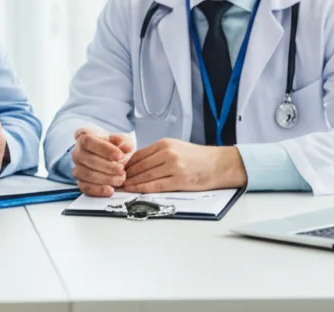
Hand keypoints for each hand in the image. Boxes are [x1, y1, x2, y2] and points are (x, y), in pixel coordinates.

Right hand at [70, 127, 134, 196]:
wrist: (110, 157)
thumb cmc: (113, 146)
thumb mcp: (121, 140)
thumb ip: (124, 142)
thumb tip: (127, 147)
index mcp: (84, 137)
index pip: (88, 141)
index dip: (104, 149)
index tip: (120, 156)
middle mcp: (77, 152)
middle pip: (88, 159)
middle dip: (107, 167)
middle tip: (122, 170)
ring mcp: (77, 167)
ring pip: (86, 174)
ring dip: (105, 179)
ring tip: (120, 179)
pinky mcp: (80, 181)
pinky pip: (84, 187)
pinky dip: (98, 190)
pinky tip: (110, 190)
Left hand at [122, 139, 247, 192]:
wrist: (220, 164)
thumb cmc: (198, 158)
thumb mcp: (176, 148)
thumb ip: (157, 154)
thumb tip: (137, 163)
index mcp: (164, 144)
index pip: (138, 154)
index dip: (125, 163)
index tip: (116, 170)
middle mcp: (167, 153)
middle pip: (139, 165)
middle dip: (125, 174)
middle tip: (114, 180)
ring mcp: (173, 167)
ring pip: (145, 175)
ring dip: (131, 182)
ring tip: (121, 187)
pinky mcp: (179, 180)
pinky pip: (156, 185)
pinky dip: (143, 188)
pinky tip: (134, 190)